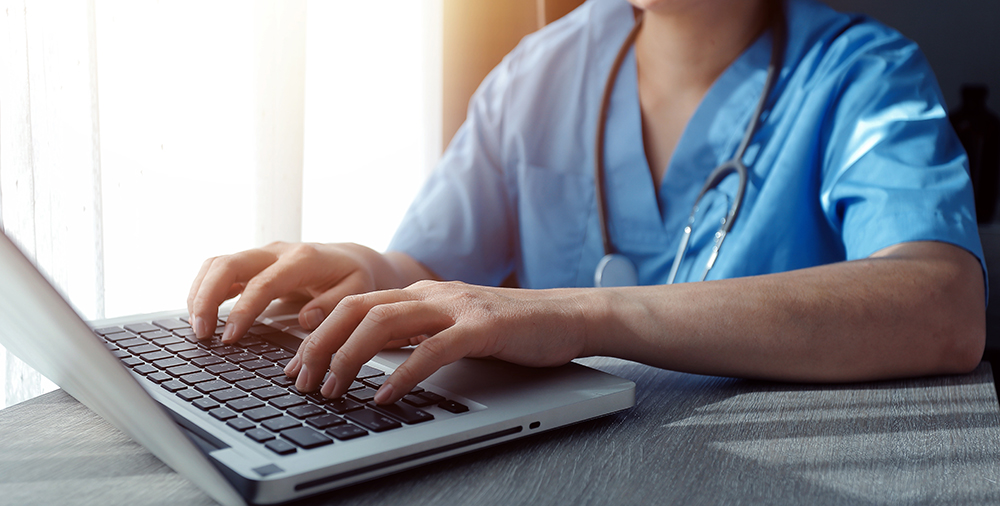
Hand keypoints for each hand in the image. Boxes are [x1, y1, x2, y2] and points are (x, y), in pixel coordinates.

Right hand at [187, 242, 389, 342]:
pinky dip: (205, 290)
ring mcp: (262, 255)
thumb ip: (334, 305)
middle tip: (202, 333)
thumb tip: (307, 320)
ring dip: (200, 293)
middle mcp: (277, 252)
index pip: (263, 283)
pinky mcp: (253, 264)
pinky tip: (201, 314)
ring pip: (218, 264)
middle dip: (207, 297)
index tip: (230, 337)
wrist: (353, 258)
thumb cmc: (355, 277)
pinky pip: (220, 271)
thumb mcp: (357, 292)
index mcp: (303, 259)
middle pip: (228, 264)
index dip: (243, 310)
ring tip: (197, 327)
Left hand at [283, 281, 590, 403]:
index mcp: (421, 293)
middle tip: (300, 381)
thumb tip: (374, 357)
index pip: (354, 305)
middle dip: (320, 345)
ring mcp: (456, 307)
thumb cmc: (512, 328)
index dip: (318, 333)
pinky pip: (433, 349)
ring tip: (333, 390)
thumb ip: (417, 333)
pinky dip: (404, 373)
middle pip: (357, 309)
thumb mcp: (453, 327)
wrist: (569, 316)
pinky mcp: (482, 327)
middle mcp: (432, 293)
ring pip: (384, 324)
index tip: (297, 365)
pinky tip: (386, 396)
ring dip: (350, 358)